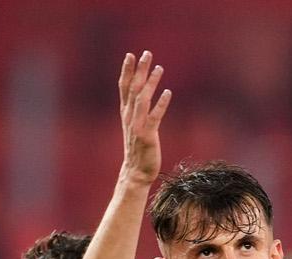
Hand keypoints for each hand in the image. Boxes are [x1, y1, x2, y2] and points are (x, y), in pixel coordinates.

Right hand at [117, 50, 171, 187]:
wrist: (136, 172)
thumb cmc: (138, 149)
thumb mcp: (134, 126)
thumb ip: (137, 110)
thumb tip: (143, 95)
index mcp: (126, 113)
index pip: (124, 87)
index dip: (127, 71)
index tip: (130, 55)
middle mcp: (129, 116)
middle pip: (133, 88)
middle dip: (139, 70)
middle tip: (146, 54)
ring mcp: (137, 125)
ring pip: (142, 99)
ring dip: (151, 82)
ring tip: (159, 68)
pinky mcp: (147, 135)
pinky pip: (154, 116)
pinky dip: (160, 104)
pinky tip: (167, 92)